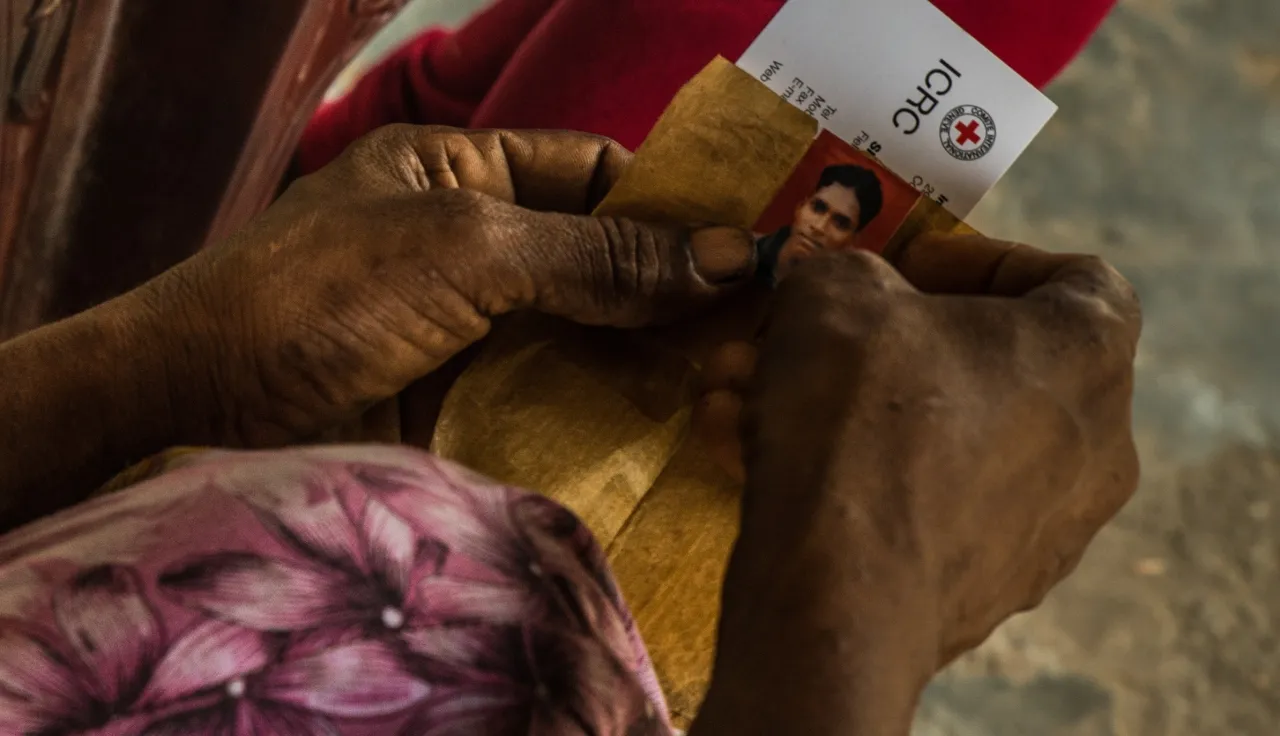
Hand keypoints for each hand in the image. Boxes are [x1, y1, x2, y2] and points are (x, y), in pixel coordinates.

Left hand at [140, 126, 755, 446]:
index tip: (746, 250)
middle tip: (754, 336)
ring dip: (645, 363)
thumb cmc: (315, 298)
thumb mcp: (465, 251)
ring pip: (580, 337)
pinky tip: (661, 435)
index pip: (591, 172)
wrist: (195, 409)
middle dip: (668, 295)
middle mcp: (470, 246)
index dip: (669, 204)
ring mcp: (465, 329)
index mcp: (461, 172)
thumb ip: (594, 257)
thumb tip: (727, 259)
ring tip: (727, 390)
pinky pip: (546, 400)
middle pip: (596, 261)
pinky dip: (601, 418)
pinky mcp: (458, 403)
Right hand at [691, 235, 1139, 734]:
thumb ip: (845, 272)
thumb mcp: (833, 292)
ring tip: (750, 400)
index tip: (906, 269)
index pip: (1077, 279)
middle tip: (808, 336)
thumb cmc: (860, 412)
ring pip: (937, 441)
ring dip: (843, 411)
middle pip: (987, 366)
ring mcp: (1047, 531)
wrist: (840, 592)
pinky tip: (759, 466)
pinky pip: (921, 508)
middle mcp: (1094, 447)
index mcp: (1088, 354)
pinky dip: (852, 479)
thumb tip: (838, 292)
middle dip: (878, 344)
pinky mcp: (988, 591)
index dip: (984, 259)